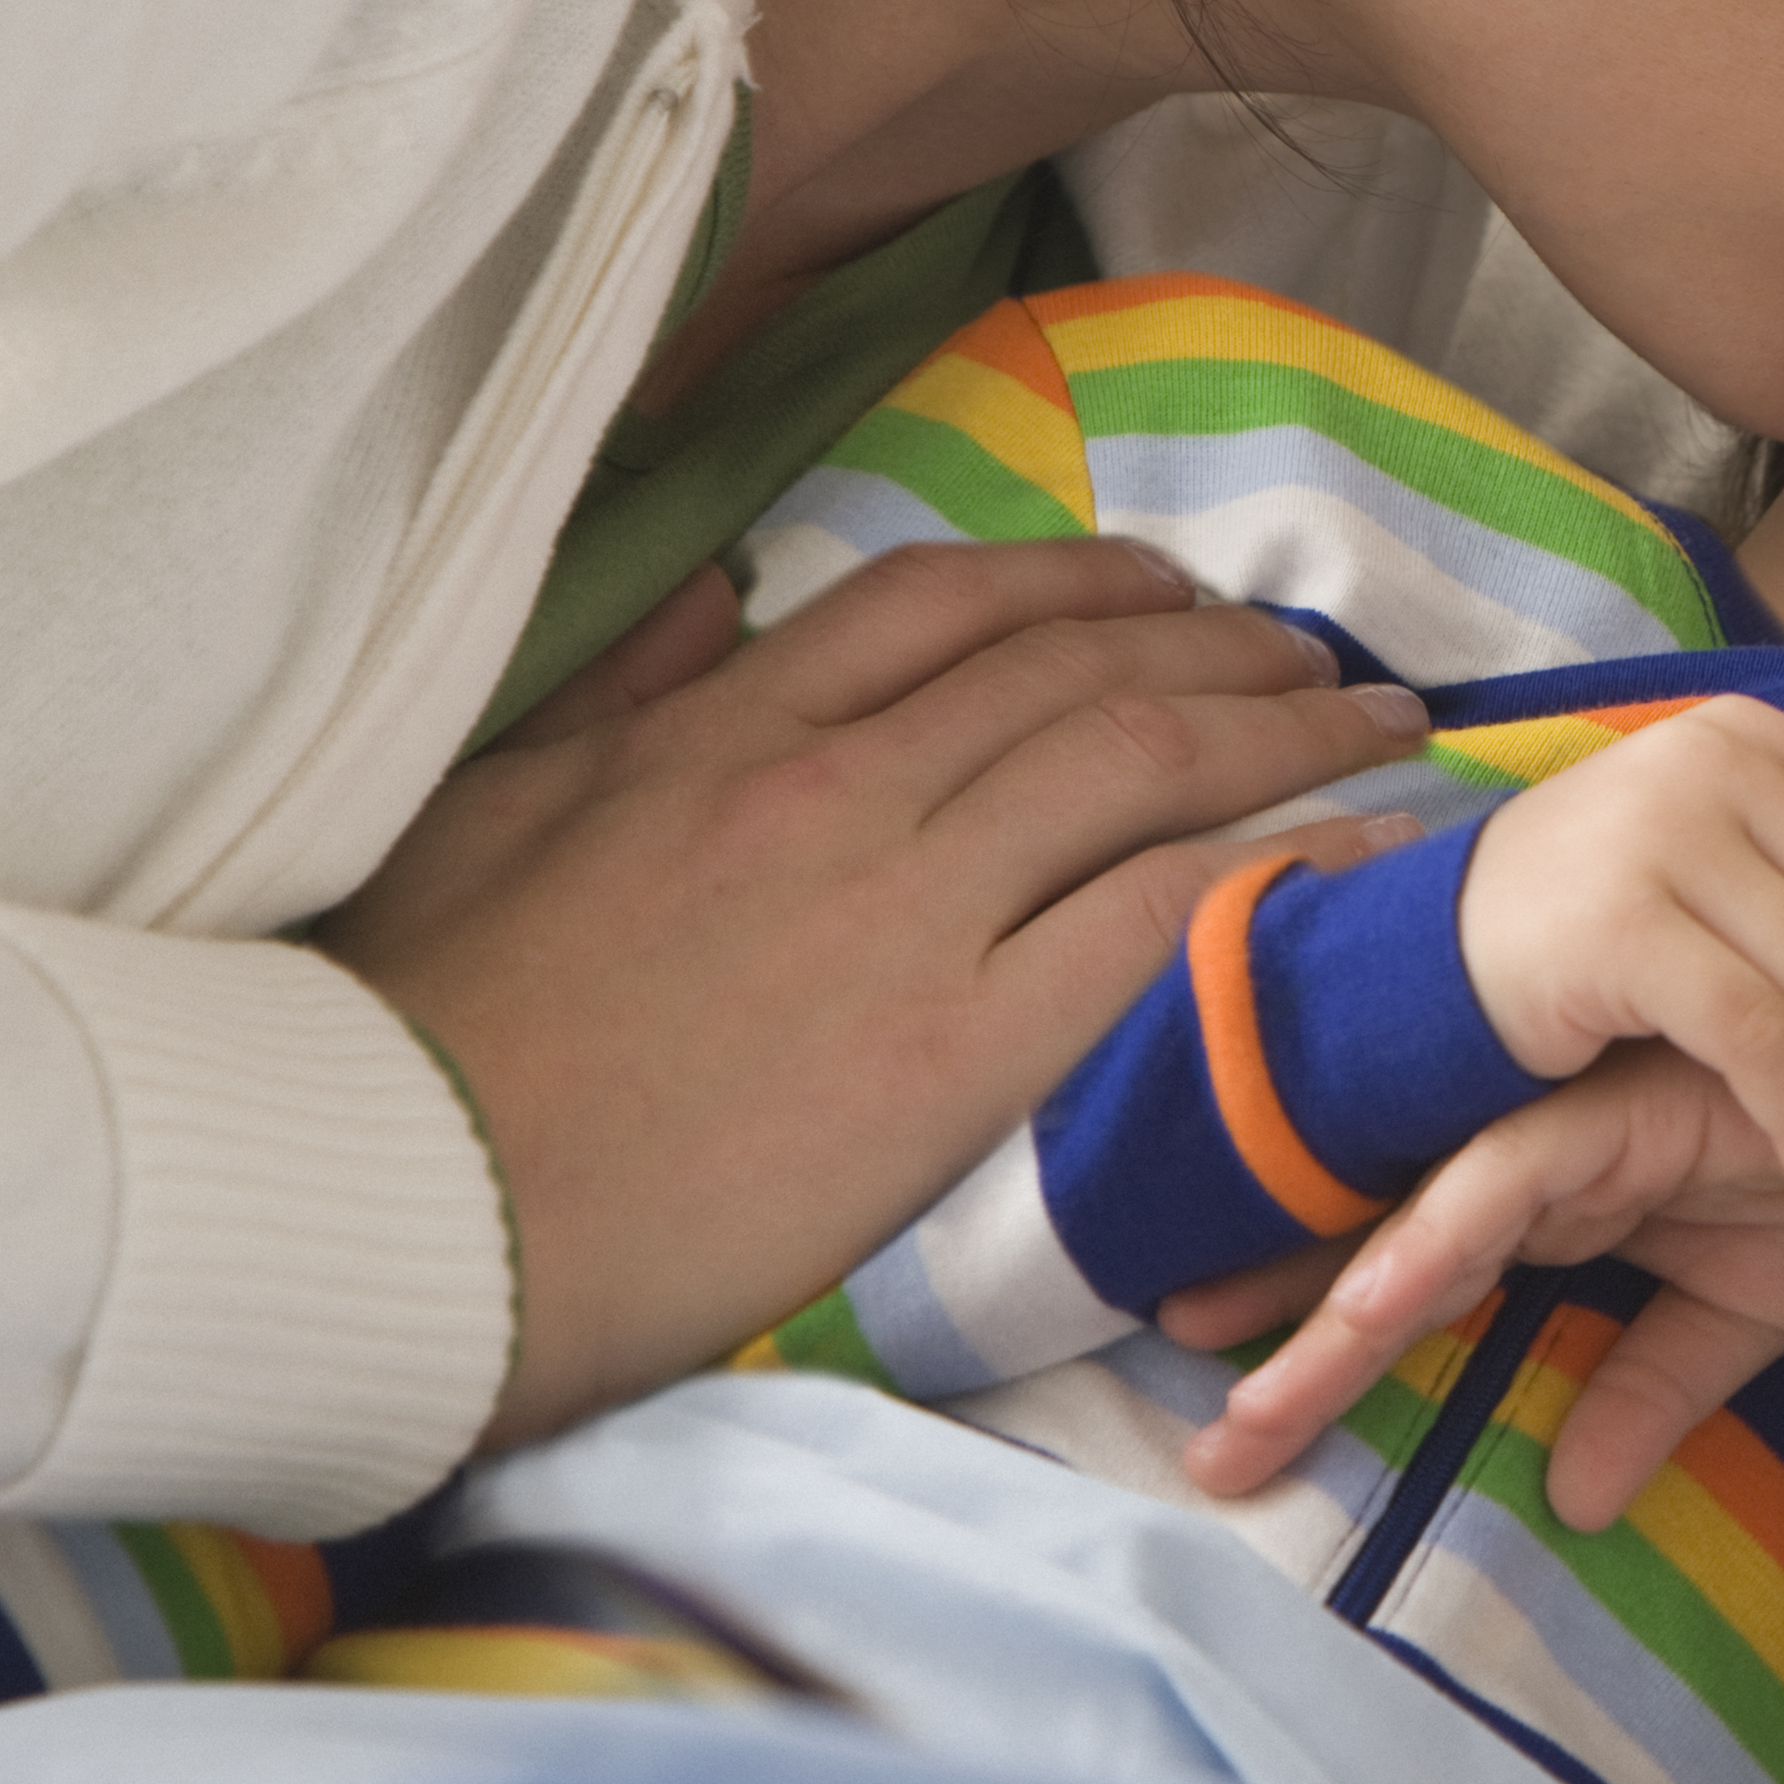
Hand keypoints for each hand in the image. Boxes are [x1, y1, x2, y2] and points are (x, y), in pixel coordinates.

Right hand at [321, 540, 1428, 1447]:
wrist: (405, 1205)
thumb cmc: (420, 1033)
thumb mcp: (489, 810)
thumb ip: (616, 694)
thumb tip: (704, 598)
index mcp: (725, 728)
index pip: (945, 601)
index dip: (1080, 579)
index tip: (1165, 587)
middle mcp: (836, 787)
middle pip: (1078, 663)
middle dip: (1222, 642)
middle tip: (1315, 652)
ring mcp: (905, 908)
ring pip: (1143, 760)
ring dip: (1286, 727)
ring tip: (1377, 725)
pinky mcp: (956, 1046)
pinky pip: (1159, 917)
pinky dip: (1275, 867)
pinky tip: (1355, 856)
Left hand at [1168, 923, 1783, 1526]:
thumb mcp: (1750, 1320)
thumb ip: (1654, 1395)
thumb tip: (1567, 1499)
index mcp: (1569, 1198)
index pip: (1419, 1271)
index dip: (1318, 1336)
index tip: (1229, 1435)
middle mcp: (1554, 1156)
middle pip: (1389, 1248)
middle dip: (1288, 1346)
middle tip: (1202, 1456)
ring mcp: (1578, 1124)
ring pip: (1422, 1221)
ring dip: (1333, 1320)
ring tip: (1249, 1418)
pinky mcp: (1626, 1107)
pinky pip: (1510, 1176)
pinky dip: (1442, 1245)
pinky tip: (1376, 1305)